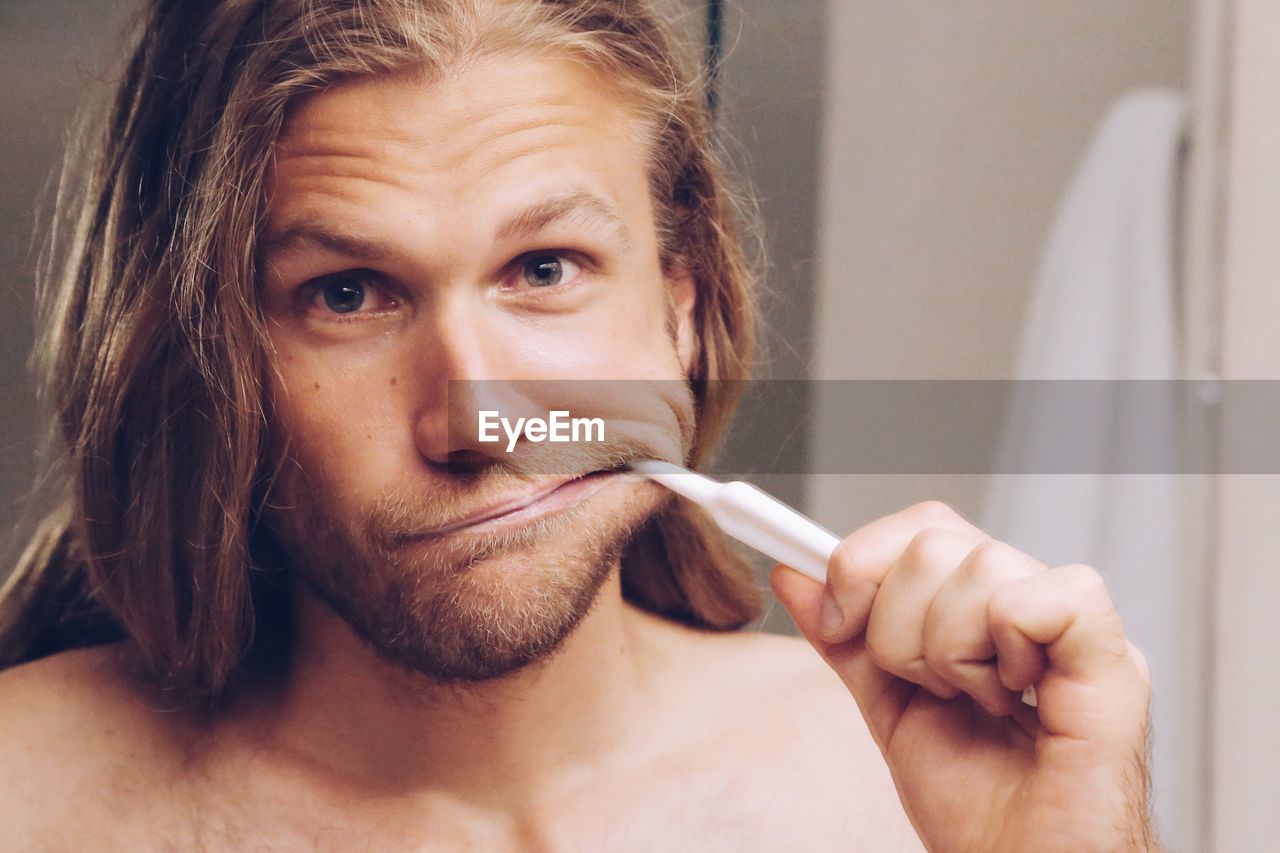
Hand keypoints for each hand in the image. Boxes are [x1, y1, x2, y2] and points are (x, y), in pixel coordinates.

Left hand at [771, 501, 1155, 852]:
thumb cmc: (975, 804)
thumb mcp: (888, 705)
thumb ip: (845, 638)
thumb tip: (794, 572)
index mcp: (984, 605)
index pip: (920, 528)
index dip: (863, 560)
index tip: (835, 619)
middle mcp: (1031, 600)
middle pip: (935, 537)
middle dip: (897, 622)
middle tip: (925, 686)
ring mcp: (1074, 625)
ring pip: (982, 563)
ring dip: (948, 649)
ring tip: (976, 702)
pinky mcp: (1115, 657)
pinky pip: (1042, 598)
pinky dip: (1007, 648)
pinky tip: (1018, 699)